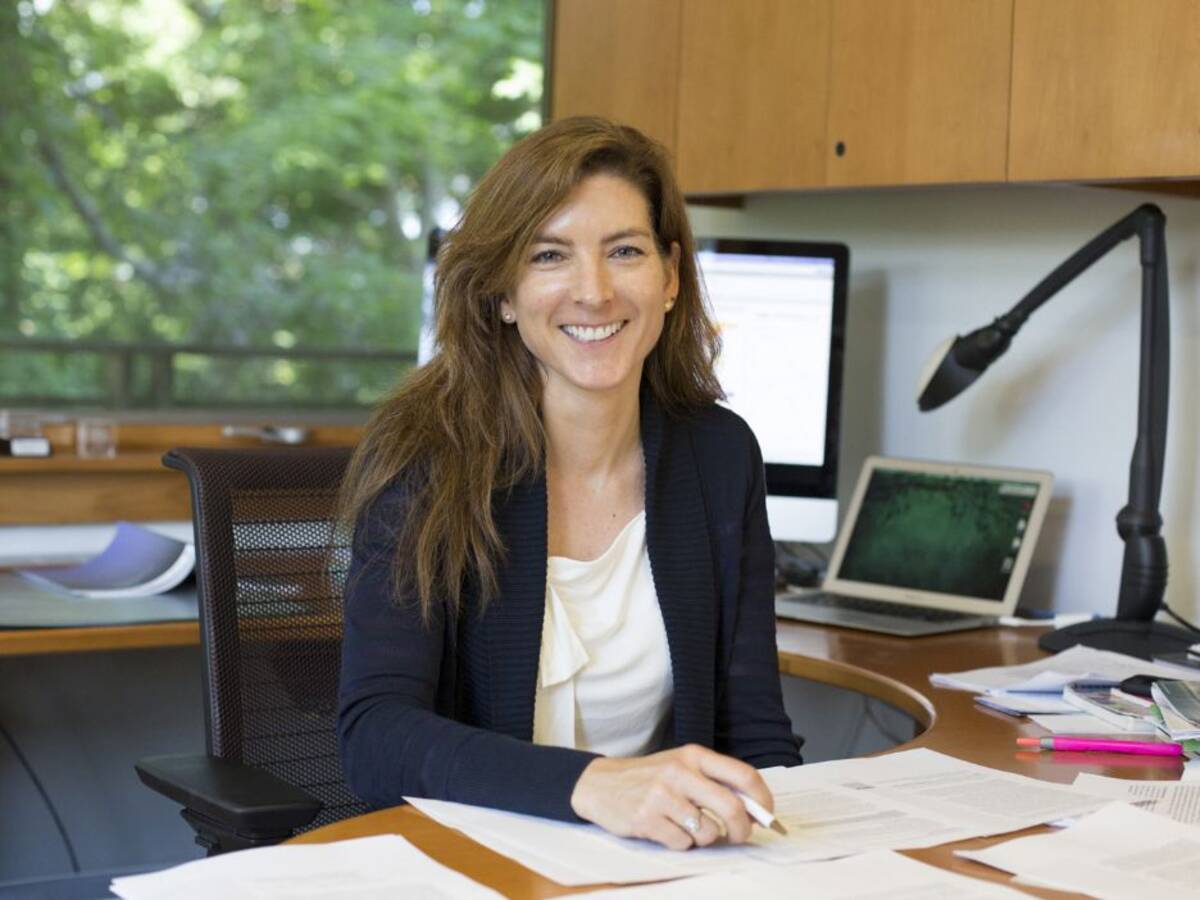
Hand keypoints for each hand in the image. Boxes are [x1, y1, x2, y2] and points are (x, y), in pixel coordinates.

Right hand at [569, 744, 773, 849]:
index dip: (762, 799)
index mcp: (694, 755)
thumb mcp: (682, 766)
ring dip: (705, 838)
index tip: (766, 814)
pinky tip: (667, 830)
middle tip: (740, 836)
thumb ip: (714, 780)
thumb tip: (753, 808)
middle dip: (743, 830)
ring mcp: (662, 796)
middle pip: (732, 807)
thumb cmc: (649, 777)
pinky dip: (681, 843)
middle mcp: (680, 772)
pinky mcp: (647, 819)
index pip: (743, 775)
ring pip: (708, 831)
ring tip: (689, 827)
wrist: (601, 783)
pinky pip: (683, 843)